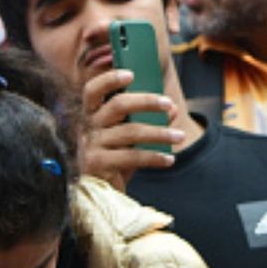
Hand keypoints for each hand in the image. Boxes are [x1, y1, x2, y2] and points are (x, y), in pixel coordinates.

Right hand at [80, 68, 183, 190]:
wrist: (99, 193)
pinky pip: (131, 156)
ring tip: (180, 137)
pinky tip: (169, 159)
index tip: (131, 73)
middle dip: (147, 101)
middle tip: (170, 104)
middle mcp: (87, 127)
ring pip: (130, 131)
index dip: (109, 79)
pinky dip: (154, 157)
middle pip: (117, 105)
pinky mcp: (96, 165)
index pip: (92, 90)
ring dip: (160, 133)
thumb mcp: (131, 137)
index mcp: (91, 115)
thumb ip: (148, 121)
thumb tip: (173, 110)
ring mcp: (89, 146)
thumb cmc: (115, 158)